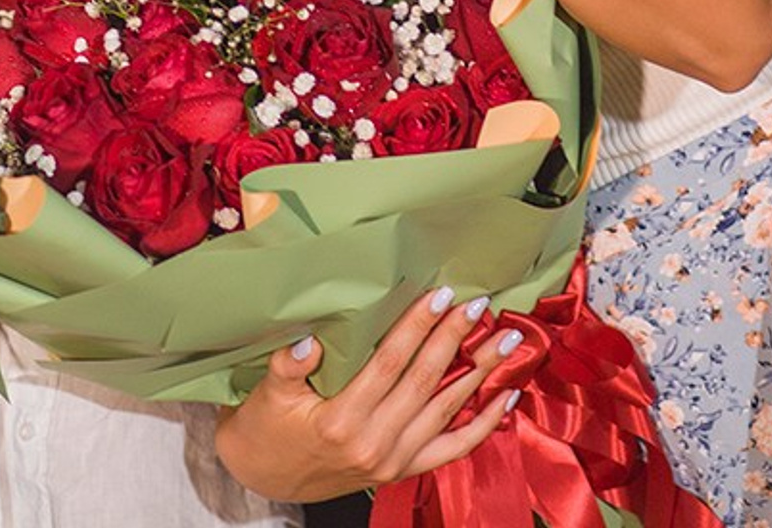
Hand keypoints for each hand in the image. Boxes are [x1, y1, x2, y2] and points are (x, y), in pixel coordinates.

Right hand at [215, 287, 524, 500]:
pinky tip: (505, 398)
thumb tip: (309, 339)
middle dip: (454, 340)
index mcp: (341, 420)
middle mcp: (374, 444)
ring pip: (446, 412)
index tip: (439, 294)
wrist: (266, 478)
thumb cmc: (265, 427)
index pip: (390, 364)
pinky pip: (454, 449)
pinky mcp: (403, 471)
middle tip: (478, 304)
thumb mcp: (268, 393)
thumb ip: (288, 365)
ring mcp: (394, 461)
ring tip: (504, 342)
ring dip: (478, 375)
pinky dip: (484, 425)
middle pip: (425, 382)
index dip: (417, 327)